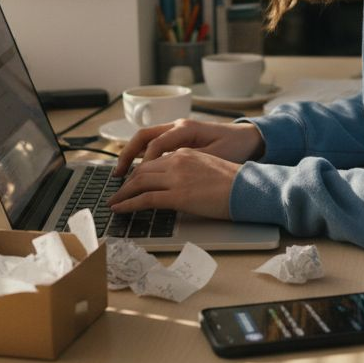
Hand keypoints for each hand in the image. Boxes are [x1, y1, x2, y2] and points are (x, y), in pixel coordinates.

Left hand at [108, 148, 239, 219]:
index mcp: (186, 153)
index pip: (154, 161)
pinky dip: (128, 204)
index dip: (138, 172)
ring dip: (123, 194)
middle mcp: (177, 160)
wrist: (249, 187)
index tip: (131, 181)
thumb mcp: (209, 168)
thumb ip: (191, 171)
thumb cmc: (236, 182)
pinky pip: (145, 199)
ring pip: (139, 182)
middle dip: (126, 183)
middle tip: (117, 193)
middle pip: (142, 170)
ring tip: (114, 203)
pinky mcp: (177, 195)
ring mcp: (176, 177)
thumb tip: (181, 186)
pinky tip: (120, 209)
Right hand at [113, 119, 264, 174]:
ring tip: (121, 174)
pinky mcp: (177, 137)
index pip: (156, 144)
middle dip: (127, 155)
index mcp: (186, 128)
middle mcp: (177, 125)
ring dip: (132, 155)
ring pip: (145, 139)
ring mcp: (176, 130)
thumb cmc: (235, 147)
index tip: (135, 181)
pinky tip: (137, 171)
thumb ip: (191, 162)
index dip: (144, 163)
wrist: (249, 138)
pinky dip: (142, 155)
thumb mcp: (216, 156)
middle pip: (143, 137)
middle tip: (118, 176)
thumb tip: (166, 172)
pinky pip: (154, 144)